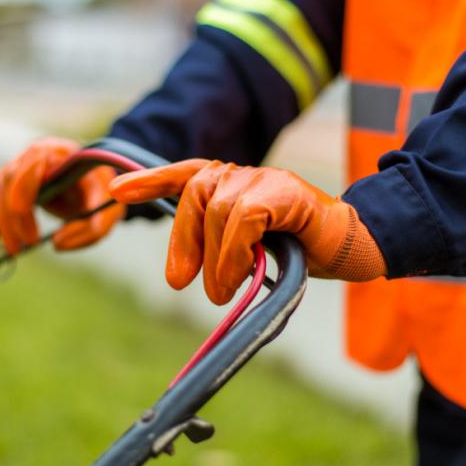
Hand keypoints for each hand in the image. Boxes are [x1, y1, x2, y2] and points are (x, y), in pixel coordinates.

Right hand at [0, 137, 124, 253]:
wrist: (97, 183)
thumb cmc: (103, 193)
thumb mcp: (111, 210)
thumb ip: (93, 228)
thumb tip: (57, 244)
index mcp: (60, 153)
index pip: (33, 163)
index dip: (25, 193)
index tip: (28, 224)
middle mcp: (35, 155)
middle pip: (10, 179)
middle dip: (12, 216)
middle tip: (25, 246)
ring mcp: (21, 168)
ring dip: (1, 222)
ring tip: (14, 249)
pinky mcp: (12, 184)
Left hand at [109, 159, 385, 304]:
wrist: (349, 248)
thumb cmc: (295, 251)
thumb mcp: (246, 251)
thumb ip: (216, 250)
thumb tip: (185, 275)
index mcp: (230, 184)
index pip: (184, 174)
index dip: (149, 179)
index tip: (116, 190)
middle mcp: (243, 174)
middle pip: (194, 192)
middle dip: (182, 240)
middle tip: (180, 282)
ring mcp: (266, 178)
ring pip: (218, 207)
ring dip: (214, 257)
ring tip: (220, 292)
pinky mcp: (287, 190)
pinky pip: (244, 216)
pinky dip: (235, 251)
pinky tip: (241, 274)